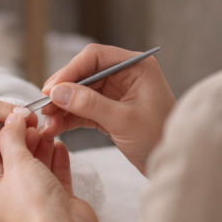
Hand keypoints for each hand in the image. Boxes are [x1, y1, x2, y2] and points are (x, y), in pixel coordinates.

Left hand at [0, 110, 99, 221]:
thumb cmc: (32, 207)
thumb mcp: (16, 163)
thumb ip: (11, 137)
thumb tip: (11, 118)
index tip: (1, 111)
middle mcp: (4, 192)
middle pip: (7, 155)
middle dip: (18, 134)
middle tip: (28, 117)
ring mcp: (30, 195)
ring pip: (32, 162)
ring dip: (38, 143)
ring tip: (44, 127)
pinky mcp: (54, 198)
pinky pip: (53, 172)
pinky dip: (55, 158)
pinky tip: (59, 144)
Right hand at [39, 44, 175, 174]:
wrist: (177, 165)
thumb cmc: (161, 139)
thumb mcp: (124, 121)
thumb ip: (90, 104)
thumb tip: (57, 92)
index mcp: (136, 67)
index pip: (94, 57)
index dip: (69, 70)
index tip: (51, 88)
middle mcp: (125, 75)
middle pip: (83, 74)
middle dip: (63, 92)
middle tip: (44, 107)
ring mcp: (117, 94)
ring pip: (80, 93)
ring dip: (62, 107)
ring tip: (48, 123)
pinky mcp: (110, 111)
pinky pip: (84, 109)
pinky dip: (69, 118)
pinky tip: (56, 127)